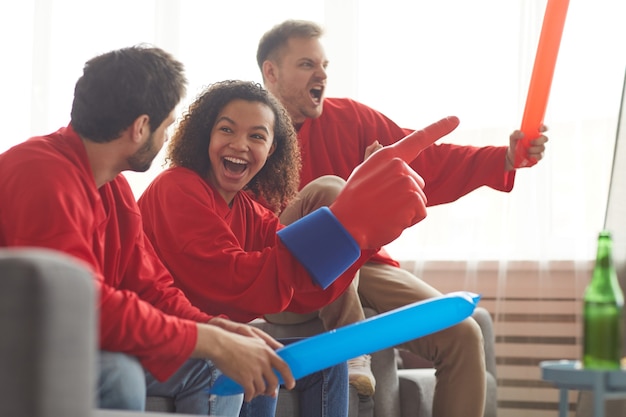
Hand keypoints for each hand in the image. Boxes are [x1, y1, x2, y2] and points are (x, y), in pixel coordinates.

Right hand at [194, 323, 294, 401]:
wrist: (220, 344)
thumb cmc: (233, 342)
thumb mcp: (254, 342)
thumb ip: (264, 352)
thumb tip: (269, 363)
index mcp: (266, 351)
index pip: (284, 366)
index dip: (289, 377)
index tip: (290, 384)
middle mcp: (263, 361)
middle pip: (274, 381)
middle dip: (272, 389)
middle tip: (269, 392)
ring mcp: (255, 370)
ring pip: (262, 389)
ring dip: (259, 393)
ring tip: (254, 392)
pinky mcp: (245, 378)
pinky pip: (251, 392)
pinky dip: (250, 397)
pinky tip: (248, 396)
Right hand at [330, 116, 459, 248]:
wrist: (345, 224)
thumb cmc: (353, 204)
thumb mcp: (365, 175)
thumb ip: (386, 168)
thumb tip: (402, 169)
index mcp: (387, 157)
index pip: (418, 139)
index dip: (439, 128)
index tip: (457, 119)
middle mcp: (399, 165)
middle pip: (417, 184)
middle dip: (405, 197)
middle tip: (381, 205)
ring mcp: (407, 181)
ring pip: (419, 200)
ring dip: (406, 211)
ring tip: (383, 213)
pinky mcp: (413, 199)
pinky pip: (420, 213)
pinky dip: (409, 221)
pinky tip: (391, 220)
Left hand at [508, 125, 548, 169]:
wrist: (513, 155)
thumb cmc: (515, 143)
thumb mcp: (513, 137)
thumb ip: (516, 133)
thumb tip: (522, 134)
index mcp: (534, 133)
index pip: (544, 128)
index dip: (544, 128)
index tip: (539, 129)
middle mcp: (539, 140)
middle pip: (545, 138)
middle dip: (538, 141)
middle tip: (530, 142)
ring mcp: (540, 148)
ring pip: (542, 148)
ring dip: (533, 149)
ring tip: (526, 150)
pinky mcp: (539, 156)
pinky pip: (540, 156)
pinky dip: (534, 156)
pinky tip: (528, 155)